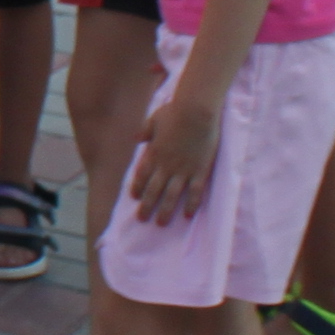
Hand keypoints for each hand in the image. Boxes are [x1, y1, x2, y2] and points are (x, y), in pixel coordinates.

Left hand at [126, 81, 222, 222]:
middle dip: (146, 206)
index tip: (135, 197)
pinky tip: (187, 215)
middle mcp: (165, 165)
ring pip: (171, 196)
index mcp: (153, 153)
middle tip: (142, 219)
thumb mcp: (154, 119)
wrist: (196, 111)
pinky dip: (191, 204)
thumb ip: (145, 131)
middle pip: (153, 191)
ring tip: (161, 223)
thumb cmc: (175, 111)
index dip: (137, 188)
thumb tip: (136, 138)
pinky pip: (195, 192)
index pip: (141, 176)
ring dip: (165, 211)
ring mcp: (183, 170)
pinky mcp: (199, 171)